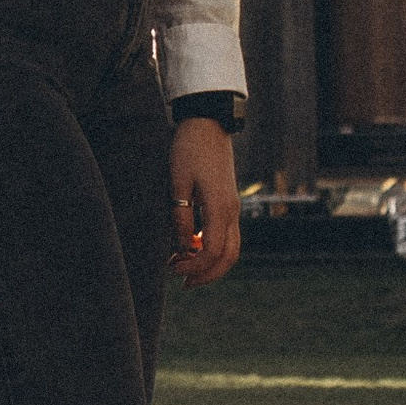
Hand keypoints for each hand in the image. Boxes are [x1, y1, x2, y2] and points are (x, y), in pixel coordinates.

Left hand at [169, 120, 240, 284]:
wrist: (208, 122)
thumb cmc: (189, 149)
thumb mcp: (178, 183)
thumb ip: (180, 217)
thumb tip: (181, 247)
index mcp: (220, 208)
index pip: (211, 253)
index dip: (193, 267)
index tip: (171, 269)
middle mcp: (232, 211)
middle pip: (228, 257)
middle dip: (206, 274)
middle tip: (182, 281)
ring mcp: (233, 207)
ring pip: (231, 248)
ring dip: (211, 263)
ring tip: (185, 267)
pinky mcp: (229, 202)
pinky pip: (227, 234)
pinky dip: (213, 247)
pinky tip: (191, 245)